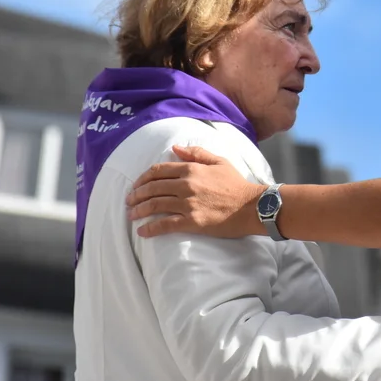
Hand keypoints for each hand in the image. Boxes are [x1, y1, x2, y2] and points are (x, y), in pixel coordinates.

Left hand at [126, 145, 262, 238]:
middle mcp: (186, 185)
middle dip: (136, 195)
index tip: (136, 185)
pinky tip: (142, 232)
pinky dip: (151, 229)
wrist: (252, 206)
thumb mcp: (219, 161)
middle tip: (129, 201)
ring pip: (155, 205)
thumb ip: (196, 153)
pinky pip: (165, 225)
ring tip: (131, 215)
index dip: (143, 178)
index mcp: (191, 169)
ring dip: (139, 211)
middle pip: (152, 188)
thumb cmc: (237, 184)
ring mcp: (188, 204)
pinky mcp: (192, 222)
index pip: (158, 171)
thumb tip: (175, 149)